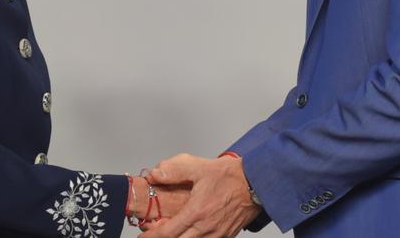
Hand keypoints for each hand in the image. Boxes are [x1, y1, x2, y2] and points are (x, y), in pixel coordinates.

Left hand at [141, 153, 260, 237]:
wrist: (256, 183)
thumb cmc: (230, 176)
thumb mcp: (199, 168)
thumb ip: (174, 171)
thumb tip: (154, 175)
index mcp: (197, 213)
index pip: (168, 232)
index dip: (152, 236)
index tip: (143, 236)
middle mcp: (206, 228)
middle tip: (154, 233)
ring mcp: (217, 235)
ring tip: (172, 231)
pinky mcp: (226, 236)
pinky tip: (190, 232)